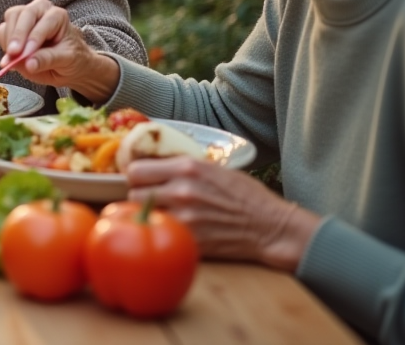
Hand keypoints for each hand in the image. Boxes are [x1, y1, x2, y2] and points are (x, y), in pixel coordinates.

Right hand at [0, 0, 117, 100]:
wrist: (68, 66)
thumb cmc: (72, 59)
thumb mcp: (66, 60)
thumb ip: (47, 60)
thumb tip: (28, 64)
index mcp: (56, 15)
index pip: (41, 22)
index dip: (33, 38)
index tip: (25, 55)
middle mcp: (39, 11)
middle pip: (20, 14)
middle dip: (16, 35)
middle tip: (13, 54)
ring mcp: (24, 19)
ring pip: (9, 20)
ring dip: (8, 40)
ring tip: (13, 60)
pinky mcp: (13, 29)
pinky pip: (2, 32)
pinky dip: (3, 45)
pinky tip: (12, 58)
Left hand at [125, 157, 321, 271]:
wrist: (271, 227)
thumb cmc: (246, 195)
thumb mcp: (213, 168)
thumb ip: (181, 166)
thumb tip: (151, 164)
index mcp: (187, 167)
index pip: (135, 169)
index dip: (136, 175)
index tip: (142, 179)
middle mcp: (181, 191)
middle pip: (133, 193)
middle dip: (139, 195)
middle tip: (151, 199)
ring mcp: (185, 218)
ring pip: (143, 216)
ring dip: (149, 215)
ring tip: (162, 214)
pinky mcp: (190, 241)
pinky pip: (162, 234)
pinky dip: (164, 232)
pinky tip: (173, 230)